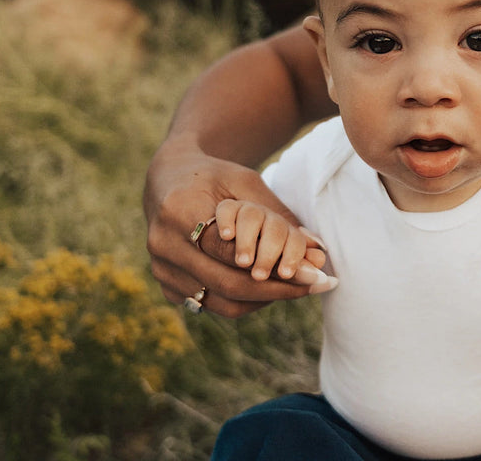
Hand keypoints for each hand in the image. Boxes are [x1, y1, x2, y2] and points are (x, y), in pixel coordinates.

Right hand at [143, 141, 335, 317]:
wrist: (169, 177)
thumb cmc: (215, 176)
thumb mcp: (247, 183)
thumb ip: (280, 218)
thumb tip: (319, 252)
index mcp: (179, 212)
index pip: (231, 253)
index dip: (276, 268)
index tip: (315, 273)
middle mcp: (163, 245)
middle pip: (227, 284)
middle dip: (277, 290)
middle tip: (314, 285)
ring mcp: (161, 269)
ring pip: (220, 302)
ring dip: (263, 299)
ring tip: (296, 288)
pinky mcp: (165, 284)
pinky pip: (210, 304)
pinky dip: (242, 300)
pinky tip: (266, 288)